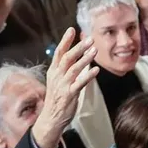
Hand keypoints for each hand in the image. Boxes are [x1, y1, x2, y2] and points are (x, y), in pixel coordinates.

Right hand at [32, 28, 98, 147]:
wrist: (51, 118)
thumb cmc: (57, 97)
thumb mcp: (58, 80)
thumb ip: (66, 67)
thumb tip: (76, 54)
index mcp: (54, 71)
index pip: (59, 52)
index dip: (65, 41)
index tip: (71, 29)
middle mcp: (57, 76)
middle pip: (67, 58)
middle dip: (78, 47)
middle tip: (90, 38)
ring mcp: (63, 85)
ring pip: (74, 69)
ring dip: (85, 58)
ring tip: (95, 50)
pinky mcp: (69, 94)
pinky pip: (80, 83)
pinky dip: (88, 76)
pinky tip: (96, 69)